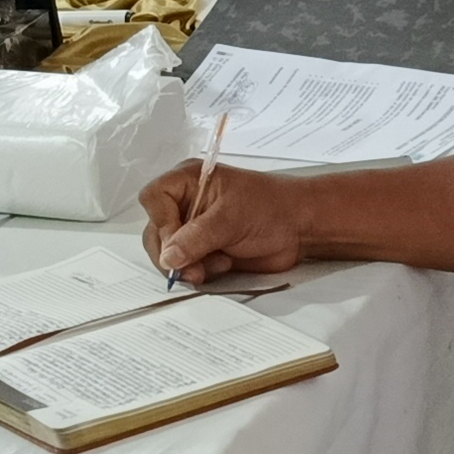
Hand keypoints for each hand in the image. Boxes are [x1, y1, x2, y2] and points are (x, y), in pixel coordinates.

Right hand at [142, 157, 305, 281]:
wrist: (299, 228)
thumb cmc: (271, 208)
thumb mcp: (230, 219)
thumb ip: (196, 238)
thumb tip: (168, 258)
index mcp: (189, 181)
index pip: (154, 198)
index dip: (160, 222)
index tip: (175, 243)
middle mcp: (186, 203)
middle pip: (155, 230)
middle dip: (172, 253)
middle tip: (193, 268)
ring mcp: (193, 228)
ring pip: (167, 253)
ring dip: (188, 265)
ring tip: (216, 264)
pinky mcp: (202, 250)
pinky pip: (185, 266)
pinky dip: (199, 272)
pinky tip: (222, 265)